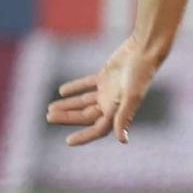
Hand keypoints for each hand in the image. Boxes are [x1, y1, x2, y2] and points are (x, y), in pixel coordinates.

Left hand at [45, 36, 161, 146]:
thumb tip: (123, 140)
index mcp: (118, 110)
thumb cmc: (141, 75)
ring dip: (68, 105)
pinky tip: (62, 91)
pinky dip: (74, 88)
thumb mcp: (131, 97)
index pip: (98, 129)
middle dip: (67, 117)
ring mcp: (108, 90)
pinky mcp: (105, 76)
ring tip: (50, 108)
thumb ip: (124, 117)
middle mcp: (112, 103)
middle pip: (86, 115)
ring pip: (84, 102)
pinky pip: (86, 85)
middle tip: (48, 117)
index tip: (68, 141)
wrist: (145, 51)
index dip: (84, 137)